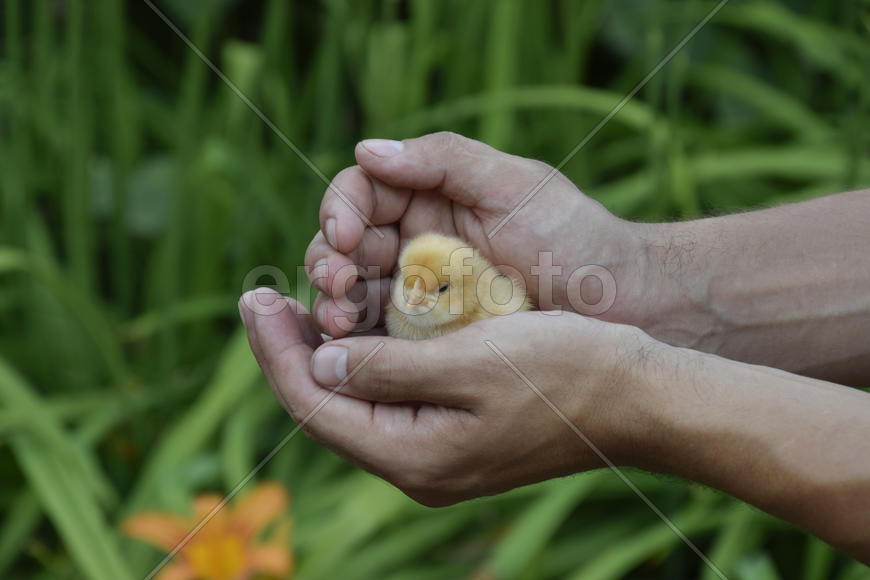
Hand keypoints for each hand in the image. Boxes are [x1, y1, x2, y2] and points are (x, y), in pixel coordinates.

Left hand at [239, 289, 653, 505]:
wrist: (634, 398)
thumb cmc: (563, 371)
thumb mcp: (470, 361)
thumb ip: (386, 369)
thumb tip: (318, 362)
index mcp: (414, 457)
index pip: (315, 405)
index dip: (275, 352)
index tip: (253, 298)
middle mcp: (416, 466)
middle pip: (326, 408)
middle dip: (289, 352)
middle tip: (263, 296)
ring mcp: (435, 453)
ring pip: (354, 404)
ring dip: (321, 355)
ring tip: (296, 305)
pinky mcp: (453, 433)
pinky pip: (387, 399)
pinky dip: (361, 361)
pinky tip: (353, 326)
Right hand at [304, 132, 645, 337]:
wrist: (622, 303)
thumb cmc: (572, 235)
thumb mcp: (512, 184)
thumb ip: (442, 160)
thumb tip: (365, 150)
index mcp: (430, 196)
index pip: (361, 195)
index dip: (341, 212)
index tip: (347, 235)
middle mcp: (416, 241)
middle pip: (346, 248)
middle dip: (329, 262)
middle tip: (336, 282)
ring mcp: (419, 292)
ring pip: (355, 294)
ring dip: (335, 304)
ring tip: (337, 319)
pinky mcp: (428, 337)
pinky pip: (380, 336)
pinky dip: (357, 341)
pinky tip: (349, 347)